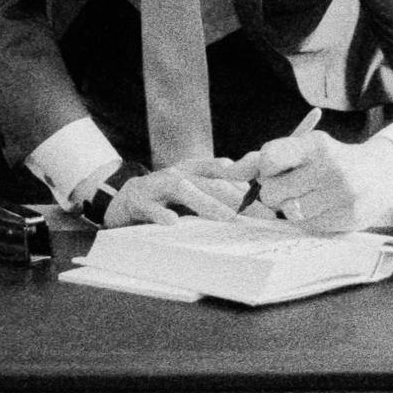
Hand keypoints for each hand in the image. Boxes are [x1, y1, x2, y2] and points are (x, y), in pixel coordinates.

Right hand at [103, 157, 245, 227]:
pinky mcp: (139, 201)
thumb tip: (253, 209)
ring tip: (227, 216)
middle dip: (236, 197)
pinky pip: (151, 207)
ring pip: (183, 189)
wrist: (124, 197)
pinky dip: (161, 214)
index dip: (247, 183)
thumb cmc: (166, 198)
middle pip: (209, 180)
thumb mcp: (193, 192)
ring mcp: (158, 186)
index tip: (268, 200)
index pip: (224, 172)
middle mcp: (179, 173)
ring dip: (206, 202)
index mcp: (194, 170)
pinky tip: (173, 222)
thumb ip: (217, 195)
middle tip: (257, 214)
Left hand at [228, 133, 392, 233]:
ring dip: (291, 208)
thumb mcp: (303, 148)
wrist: (379, 173)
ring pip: (289, 212)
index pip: (268, 158)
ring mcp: (341, 194)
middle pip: (272, 192)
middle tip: (289, 186)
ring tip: (308, 196)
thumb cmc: (329, 159)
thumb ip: (265, 158)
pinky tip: (323, 206)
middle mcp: (330, 167)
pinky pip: (308, 226)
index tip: (272, 169)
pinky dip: (309, 219)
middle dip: (274, 192)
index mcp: (315, 144)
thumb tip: (228, 171)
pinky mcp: (348, 217)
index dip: (263, 168)